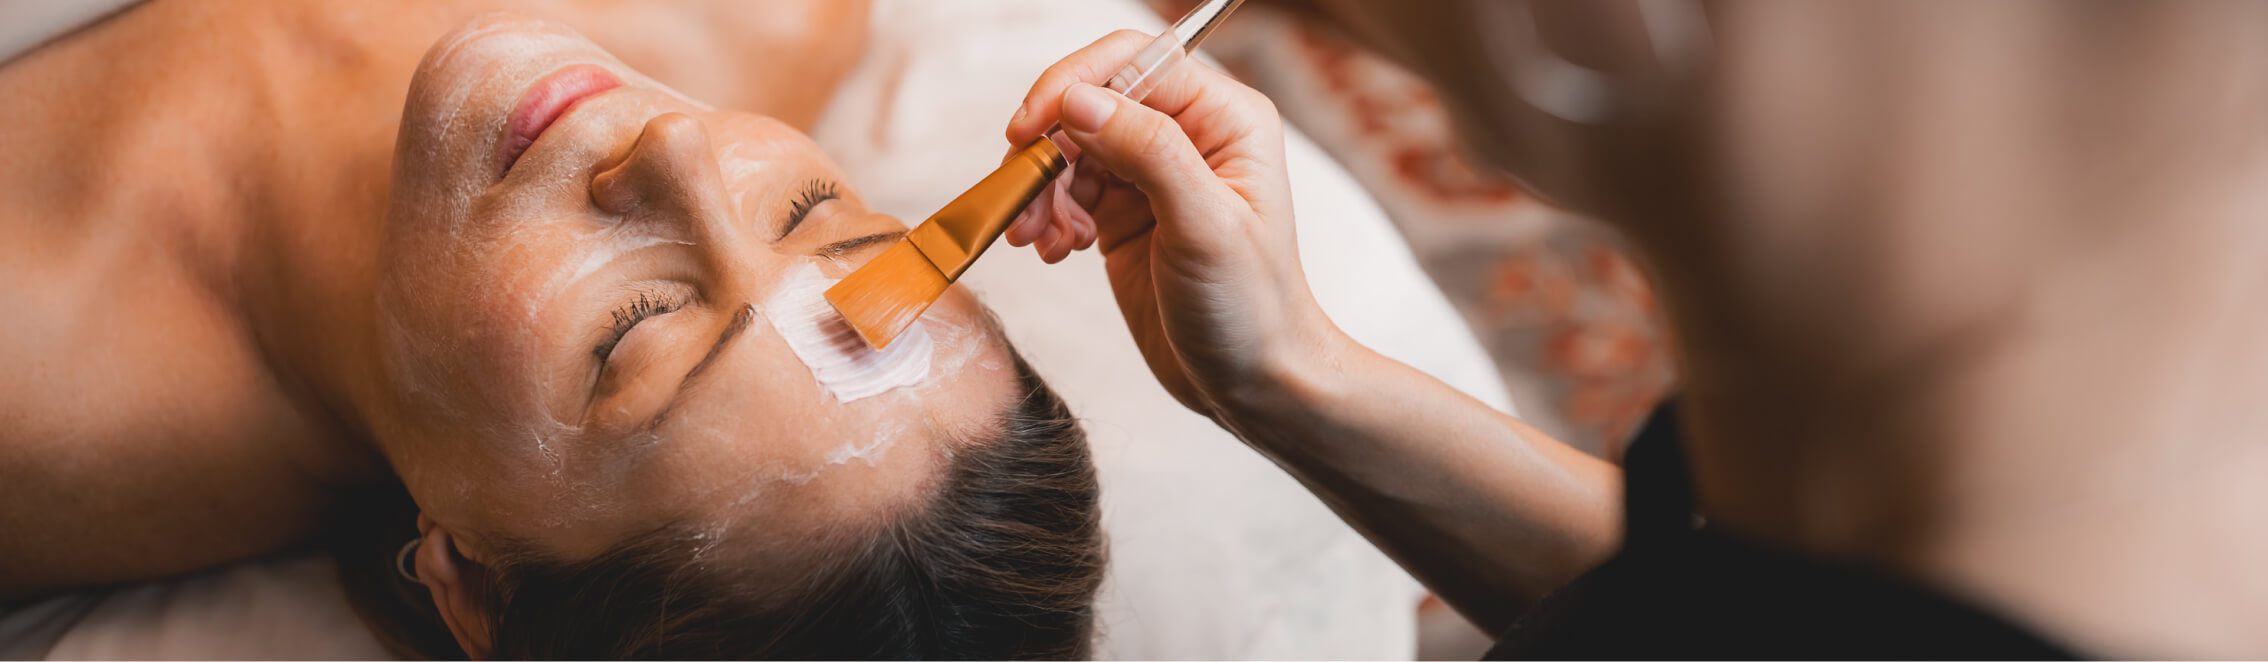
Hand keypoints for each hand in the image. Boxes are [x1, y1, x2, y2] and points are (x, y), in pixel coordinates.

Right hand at [1004, 30, 1339, 419]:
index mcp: (1225, 119)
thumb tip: (1079, 99)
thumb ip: (1147, 152)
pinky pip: (1066, 191)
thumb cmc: (1251, 308)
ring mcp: (1153, 174)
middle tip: (1020, 199)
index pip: (1134, 63)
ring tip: (1035, 238)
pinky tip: (1053, 250)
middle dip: (1047, 148)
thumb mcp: (1204, 226)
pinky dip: (1047, 216)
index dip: (1071, 85)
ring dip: (1040, 189)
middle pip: (1091, 102)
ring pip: (1070, 148)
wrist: (1253, 383)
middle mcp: (1190, 135)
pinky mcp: (1124, 212)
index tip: (1027, 131)